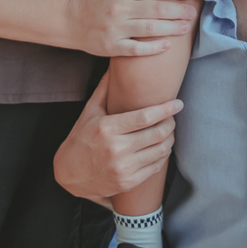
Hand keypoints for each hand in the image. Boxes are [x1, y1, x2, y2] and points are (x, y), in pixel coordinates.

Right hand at [54, 71, 180, 201]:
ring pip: (160, 151)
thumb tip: (115, 65)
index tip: (178, 103)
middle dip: (170, 123)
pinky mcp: (127, 182)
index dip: (165, 109)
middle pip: (157, 134)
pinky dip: (162, 156)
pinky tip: (160, 148)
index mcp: (107, 128)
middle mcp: (116, 149)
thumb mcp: (89, 112)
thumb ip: (104, 89)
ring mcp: (123, 168)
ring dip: (169, 140)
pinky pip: (155, 167)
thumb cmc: (80, 138)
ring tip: (168, 132)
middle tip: (172, 118)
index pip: (144, 117)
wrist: (68, 173)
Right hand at [66, 0, 197, 57]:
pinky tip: (167, 45)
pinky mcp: (112, 46)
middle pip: (157, 9)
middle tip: (193, 13)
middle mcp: (120, 9)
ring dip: (172, 28)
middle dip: (179, 11)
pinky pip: (137, 49)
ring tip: (186, 27)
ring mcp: (116, 29)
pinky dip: (153, 48)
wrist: (70, 21)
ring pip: (151, 28)